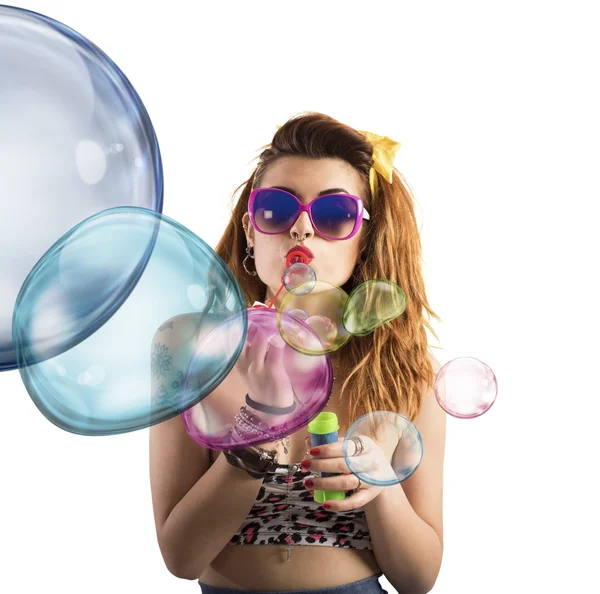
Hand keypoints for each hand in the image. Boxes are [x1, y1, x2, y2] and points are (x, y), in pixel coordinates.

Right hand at [235, 323, 295, 445]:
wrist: (269, 410)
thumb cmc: (262, 383)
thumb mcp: (251, 366)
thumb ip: (252, 348)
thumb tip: (258, 327)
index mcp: (239, 360)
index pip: (234, 338)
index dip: (238, 326)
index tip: (243, 318)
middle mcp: (246, 362)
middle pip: (246, 336)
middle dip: (253, 326)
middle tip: (261, 322)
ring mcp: (259, 367)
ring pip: (260, 342)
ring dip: (266, 333)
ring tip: (271, 330)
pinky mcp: (273, 371)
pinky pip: (274, 351)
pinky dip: (276, 343)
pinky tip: (279, 339)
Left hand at [302, 434, 395, 511]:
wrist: (384, 474)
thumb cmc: (362, 456)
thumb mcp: (352, 445)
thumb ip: (332, 443)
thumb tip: (309, 441)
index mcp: (367, 445)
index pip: (346, 447)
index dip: (328, 449)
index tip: (312, 451)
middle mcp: (372, 462)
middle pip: (344, 464)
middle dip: (322, 465)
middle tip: (305, 465)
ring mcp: (372, 480)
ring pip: (347, 482)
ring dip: (325, 483)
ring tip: (308, 482)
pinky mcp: (370, 495)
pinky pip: (354, 502)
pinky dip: (339, 504)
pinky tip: (324, 503)